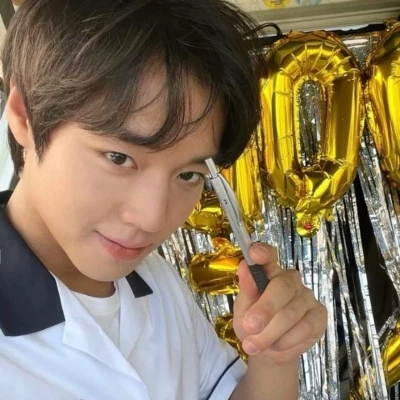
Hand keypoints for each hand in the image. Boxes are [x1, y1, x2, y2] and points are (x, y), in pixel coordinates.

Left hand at [233, 242, 326, 365]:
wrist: (269, 351)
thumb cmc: (253, 324)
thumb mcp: (243, 309)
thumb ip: (246, 289)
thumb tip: (244, 266)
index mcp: (269, 272)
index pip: (269, 256)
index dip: (263, 253)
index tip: (254, 253)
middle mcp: (290, 279)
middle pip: (281, 287)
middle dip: (264, 309)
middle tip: (250, 326)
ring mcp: (307, 296)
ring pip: (291, 313)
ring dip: (270, 333)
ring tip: (254, 345)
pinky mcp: (319, 315)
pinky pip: (305, 327)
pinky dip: (286, 340)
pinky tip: (276, 346)